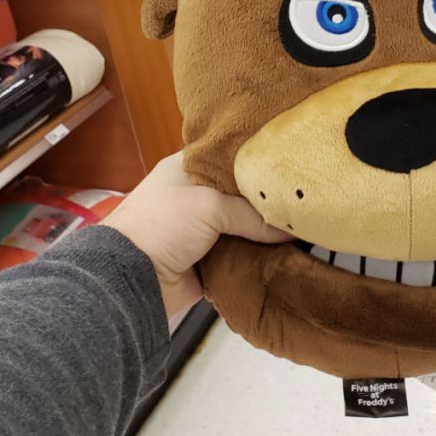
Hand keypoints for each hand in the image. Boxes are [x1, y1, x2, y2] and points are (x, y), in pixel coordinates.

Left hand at [101, 152, 291, 316]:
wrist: (132, 278)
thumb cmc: (160, 225)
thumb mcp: (210, 205)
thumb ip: (252, 214)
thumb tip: (290, 228)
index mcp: (190, 168)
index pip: (232, 157)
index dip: (259, 161)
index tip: (290, 166)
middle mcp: (197, 195)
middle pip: (243, 194)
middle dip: (268, 200)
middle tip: (302, 199)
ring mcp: (203, 229)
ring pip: (245, 226)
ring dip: (266, 232)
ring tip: (302, 227)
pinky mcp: (209, 258)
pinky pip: (242, 254)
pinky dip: (258, 255)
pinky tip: (286, 253)